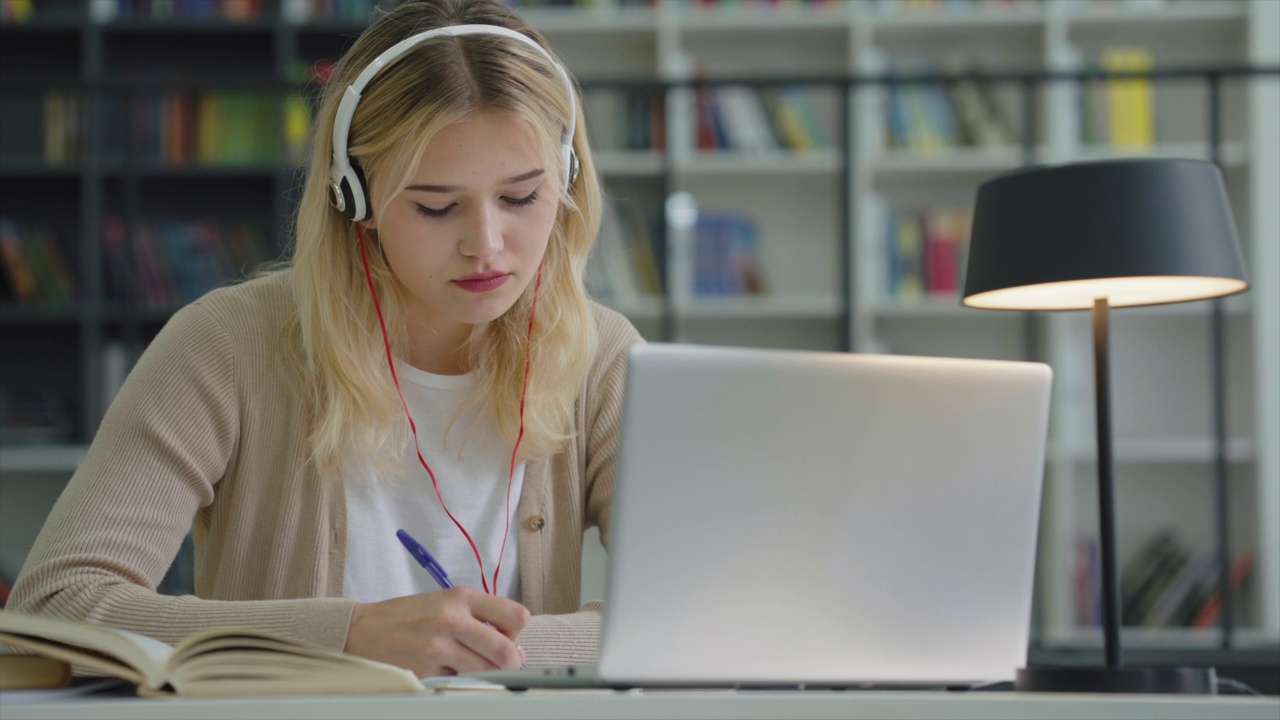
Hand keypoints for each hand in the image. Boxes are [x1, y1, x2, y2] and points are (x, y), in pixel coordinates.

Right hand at [343, 586, 529, 676]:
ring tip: (472, 666)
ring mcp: (438, 646)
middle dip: (510, 663)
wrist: (363, 629)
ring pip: (486, 672)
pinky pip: (459, 683)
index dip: (517, 633)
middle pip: (506, 651)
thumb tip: (515, 647)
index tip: (508, 639)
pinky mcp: (426, 670)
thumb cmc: (409, 616)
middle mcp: (452, 618)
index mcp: (461, 597)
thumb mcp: (446, 602)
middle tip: (501, 664)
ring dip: (487, 675)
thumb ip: (480, 618)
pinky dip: (460, 681)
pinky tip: (447, 670)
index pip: (516, 616)